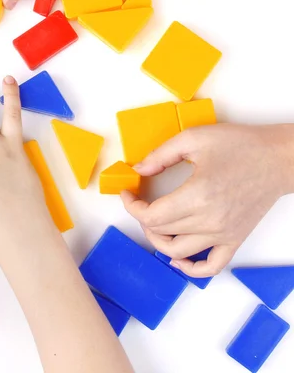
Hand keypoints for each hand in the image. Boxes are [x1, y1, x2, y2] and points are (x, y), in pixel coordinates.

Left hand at [120, 124, 293, 276]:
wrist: (278, 158)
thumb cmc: (240, 145)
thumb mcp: (194, 138)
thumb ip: (160, 155)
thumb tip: (138, 169)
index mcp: (197, 195)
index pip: (151, 216)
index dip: (131, 207)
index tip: (127, 194)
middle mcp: (210, 220)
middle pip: (161, 232)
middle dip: (141, 218)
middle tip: (139, 202)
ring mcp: (223, 234)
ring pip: (178, 253)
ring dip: (157, 241)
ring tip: (152, 224)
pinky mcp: (235, 239)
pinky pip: (211, 267)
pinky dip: (191, 269)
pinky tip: (178, 259)